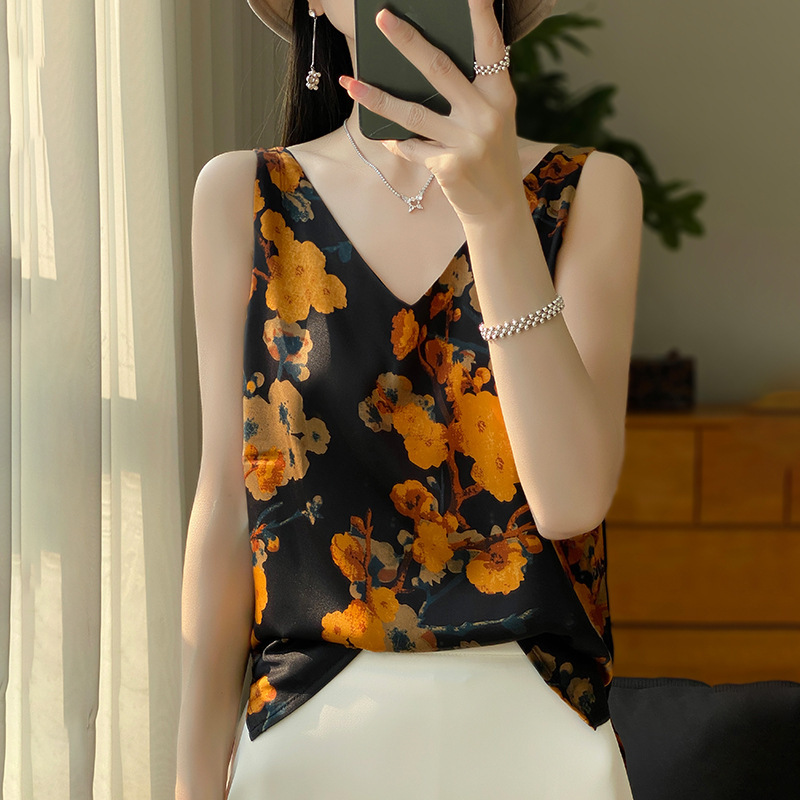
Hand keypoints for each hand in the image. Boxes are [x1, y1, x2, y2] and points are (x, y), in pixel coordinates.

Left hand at [339, 0, 524, 222]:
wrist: (499, 209)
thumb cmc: (490, 157)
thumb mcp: (492, 121)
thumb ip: (471, 94)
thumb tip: (423, 66)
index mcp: (501, 96)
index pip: (490, 47)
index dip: (480, 15)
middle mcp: (487, 115)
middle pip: (439, 69)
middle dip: (407, 41)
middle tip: (382, 18)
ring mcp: (468, 143)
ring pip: (413, 113)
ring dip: (377, 97)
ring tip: (350, 82)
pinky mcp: (449, 168)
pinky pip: (411, 147)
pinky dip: (396, 141)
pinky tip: (386, 137)